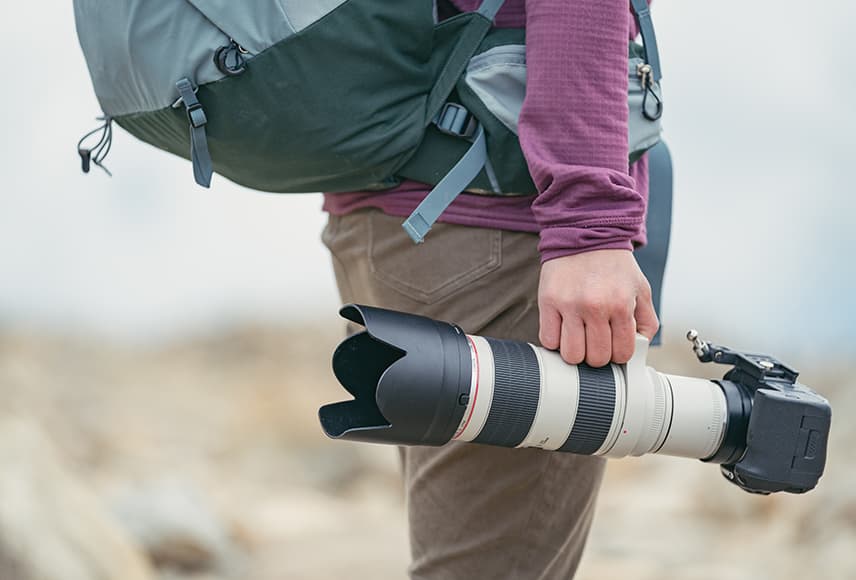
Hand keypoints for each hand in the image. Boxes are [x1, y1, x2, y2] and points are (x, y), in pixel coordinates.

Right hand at [538, 249, 658, 366]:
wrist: (585, 235)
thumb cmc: (613, 265)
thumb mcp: (641, 289)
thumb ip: (647, 321)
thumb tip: (640, 347)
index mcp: (621, 305)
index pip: (621, 353)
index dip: (618, 354)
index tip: (613, 345)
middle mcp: (595, 307)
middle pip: (595, 358)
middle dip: (597, 355)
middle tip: (596, 341)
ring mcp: (569, 305)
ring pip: (571, 354)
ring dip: (576, 352)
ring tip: (579, 337)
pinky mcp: (548, 301)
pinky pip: (548, 340)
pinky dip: (556, 341)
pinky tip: (563, 330)